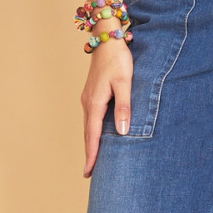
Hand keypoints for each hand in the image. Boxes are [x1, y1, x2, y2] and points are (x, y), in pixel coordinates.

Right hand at [80, 35, 132, 175]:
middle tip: (89, 174)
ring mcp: (88, 98)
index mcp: (95, 103)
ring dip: (91, 143)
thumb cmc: (118, 59)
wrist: (107, 38)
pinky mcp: (92, 94)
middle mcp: (88, 103)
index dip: (92, 155)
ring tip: (94, 160)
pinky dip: (93, 131)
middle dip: (90, 154)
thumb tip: (121, 132)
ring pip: (89, 126)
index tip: (89, 172)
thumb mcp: (125, 83)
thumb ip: (124, 107)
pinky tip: (97, 136)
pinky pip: (91, 118)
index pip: (93, 136)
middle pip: (88, 134)